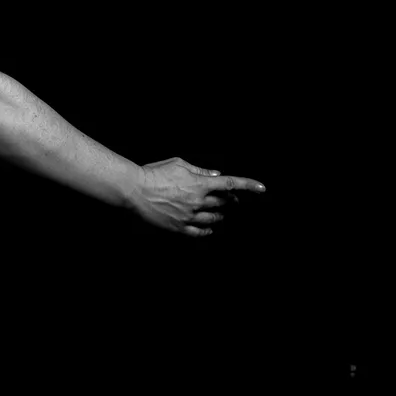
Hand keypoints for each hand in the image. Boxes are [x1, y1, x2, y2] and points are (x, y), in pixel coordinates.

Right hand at [131, 157, 266, 237]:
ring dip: (220, 215)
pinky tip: (210, 228)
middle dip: (230, 200)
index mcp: (199, 183)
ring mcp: (190, 216)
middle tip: (230, 199)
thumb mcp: (178, 163)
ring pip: (215, 218)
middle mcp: (198, 201)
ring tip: (219, 213)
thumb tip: (215, 175)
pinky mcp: (179, 227)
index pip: (230, 183)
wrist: (134, 189)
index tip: (262, 188)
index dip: (249, 185)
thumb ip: (200, 170)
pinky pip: (201, 232)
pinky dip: (208, 230)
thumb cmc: (153, 173)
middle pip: (224, 202)